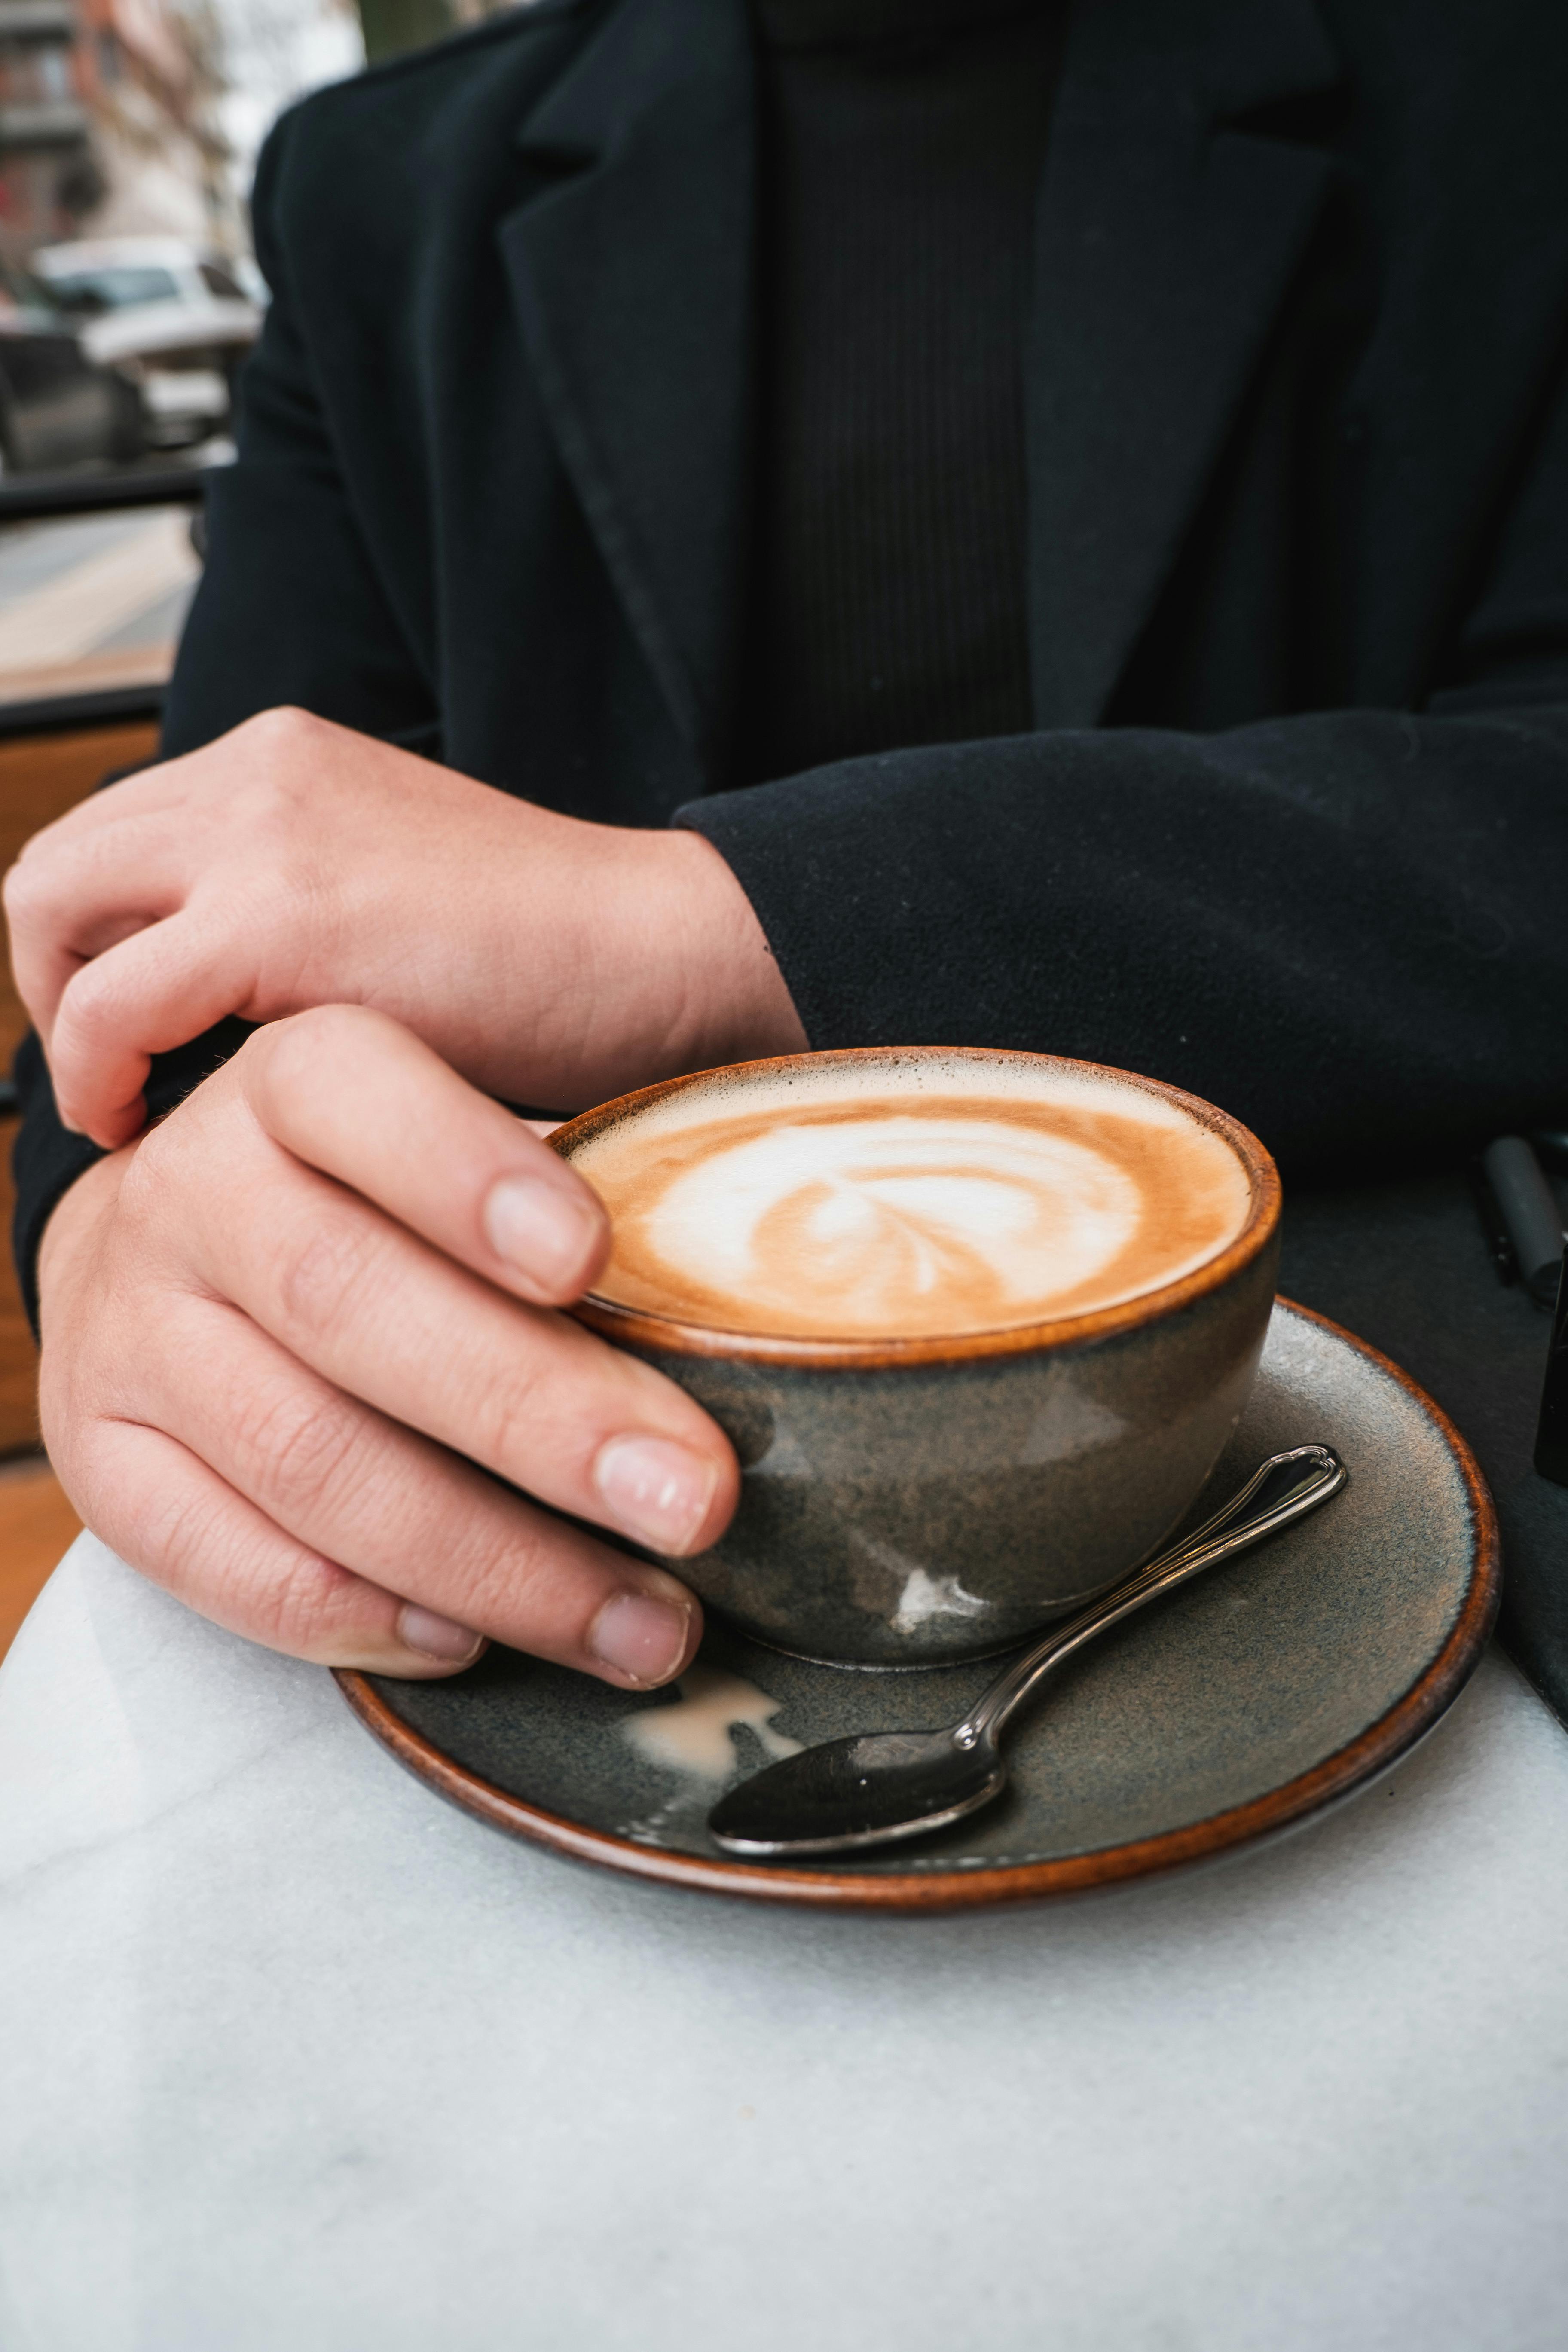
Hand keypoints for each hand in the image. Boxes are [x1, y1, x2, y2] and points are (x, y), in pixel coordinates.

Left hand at [5, 706, 805, 1149]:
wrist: (662, 956)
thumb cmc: (558, 961)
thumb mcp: (396, 896)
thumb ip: (298, 908)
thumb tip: (205, 999)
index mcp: (286, 761)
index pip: (114, 839)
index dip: (96, 946)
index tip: (136, 1036)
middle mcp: (257, 772)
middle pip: (59, 864)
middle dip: (55, 978)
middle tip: (114, 1071)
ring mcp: (263, 833)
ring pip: (50, 911)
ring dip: (64, 1021)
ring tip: (122, 1101)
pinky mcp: (278, 918)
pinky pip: (108, 1004)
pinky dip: (95, 1071)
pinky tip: (142, 1121)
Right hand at [37, 1005, 737, 1681]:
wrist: (176, 1254)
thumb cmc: (384, 1207)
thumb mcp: (462, 1147)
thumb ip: (569, 1199)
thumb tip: (744, 1291)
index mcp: (291, 1081)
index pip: (361, 1095)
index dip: (473, 1177)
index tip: (597, 1261)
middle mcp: (190, 1190)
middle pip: (349, 1302)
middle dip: (538, 1415)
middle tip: (695, 1501)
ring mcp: (126, 1329)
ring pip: (306, 1456)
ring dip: (491, 1558)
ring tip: (642, 1622)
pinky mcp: (99, 1456)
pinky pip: (220, 1560)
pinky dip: (359, 1613)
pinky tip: (475, 1643)